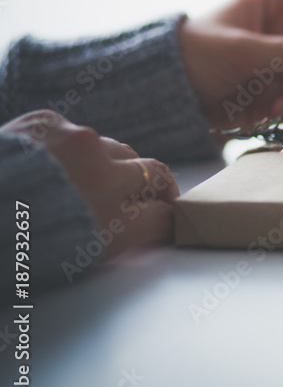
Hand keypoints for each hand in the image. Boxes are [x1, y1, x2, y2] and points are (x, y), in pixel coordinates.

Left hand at [2, 111, 177, 259]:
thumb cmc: (7, 250)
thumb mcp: (68, 263)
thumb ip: (112, 241)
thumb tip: (140, 227)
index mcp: (111, 227)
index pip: (162, 217)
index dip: (163, 218)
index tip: (161, 219)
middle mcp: (105, 180)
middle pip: (154, 175)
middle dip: (154, 187)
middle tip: (151, 195)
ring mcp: (80, 144)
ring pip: (118, 149)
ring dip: (111, 164)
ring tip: (89, 180)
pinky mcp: (49, 123)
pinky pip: (76, 132)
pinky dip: (70, 147)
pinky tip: (51, 164)